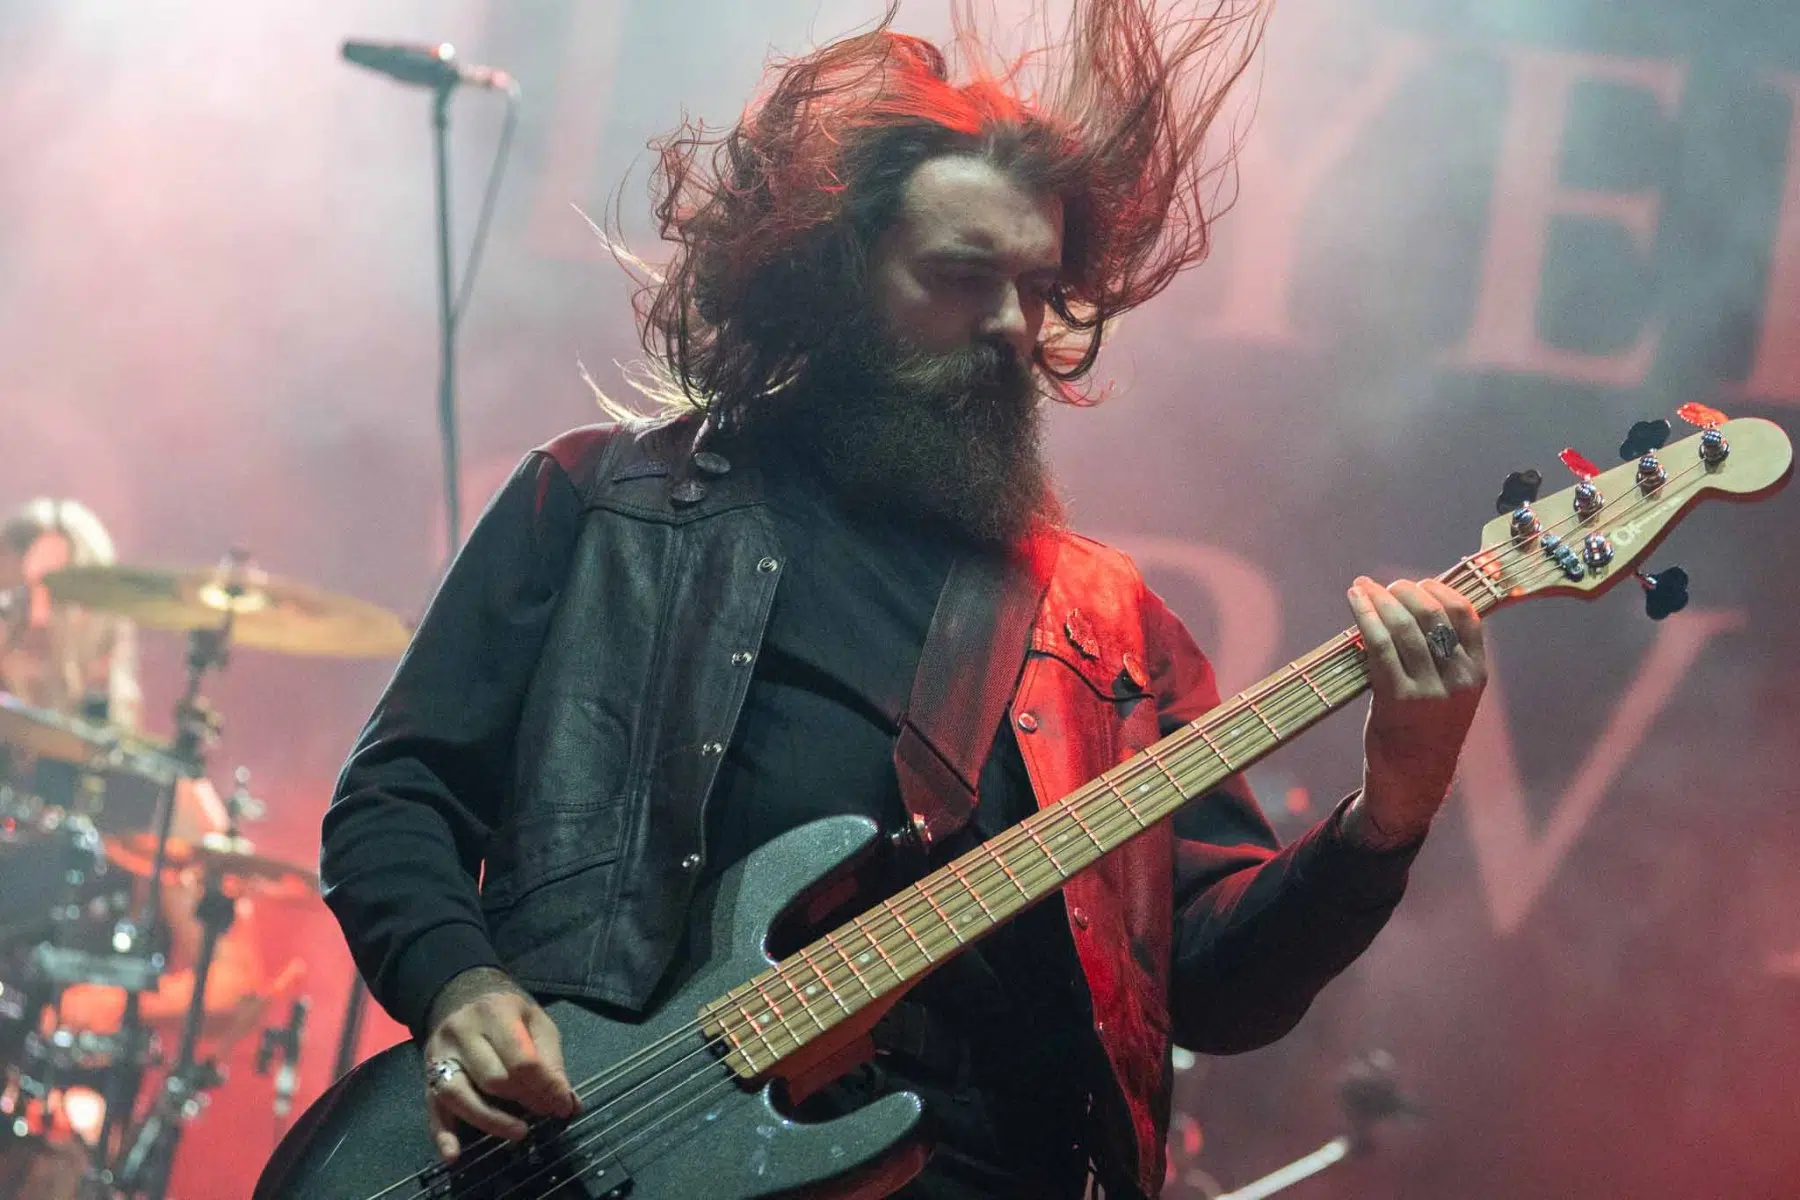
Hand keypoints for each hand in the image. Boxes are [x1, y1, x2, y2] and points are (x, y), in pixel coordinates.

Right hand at [422, 967, 579, 1160]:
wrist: (460, 997)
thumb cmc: (507, 1012)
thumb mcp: (536, 1022)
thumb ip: (551, 1061)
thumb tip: (568, 1103)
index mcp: (494, 1013)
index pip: (521, 1059)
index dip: (545, 1087)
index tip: (563, 1105)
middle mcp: (461, 1034)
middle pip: (493, 1079)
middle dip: (523, 1101)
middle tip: (544, 1112)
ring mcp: (439, 1057)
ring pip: (460, 1097)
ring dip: (491, 1121)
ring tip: (520, 1133)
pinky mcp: (427, 1079)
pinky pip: (433, 1111)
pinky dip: (442, 1136)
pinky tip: (454, 1155)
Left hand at [1342, 575, 1486, 848]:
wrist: (1414, 777)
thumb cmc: (1427, 728)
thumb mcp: (1450, 691)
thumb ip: (1443, 655)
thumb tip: (1414, 603)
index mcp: (1476, 674)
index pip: (1466, 615)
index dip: (1440, 590)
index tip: (1418, 583)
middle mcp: (1457, 679)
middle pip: (1432, 614)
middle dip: (1405, 591)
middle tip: (1386, 586)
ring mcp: (1428, 689)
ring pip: (1404, 626)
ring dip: (1380, 598)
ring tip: (1363, 587)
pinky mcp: (1396, 697)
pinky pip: (1379, 644)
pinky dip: (1364, 615)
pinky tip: (1355, 600)